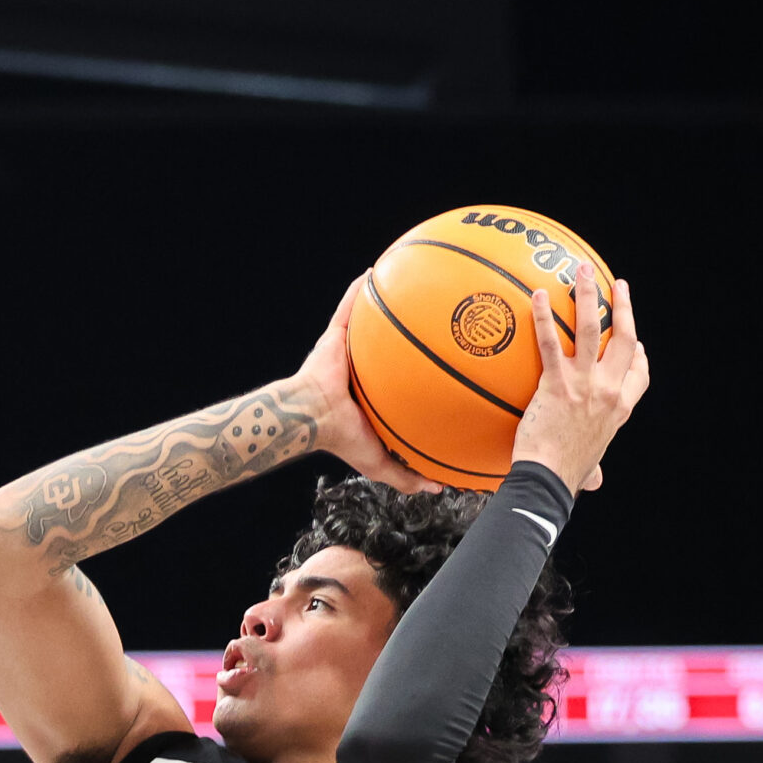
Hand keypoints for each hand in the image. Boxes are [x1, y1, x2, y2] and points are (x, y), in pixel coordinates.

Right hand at [292, 275, 441, 493]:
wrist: (312, 417)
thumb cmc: (342, 437)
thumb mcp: (380, 463)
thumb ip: (408, 477)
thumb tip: (440, 489)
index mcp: (377, 394)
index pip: (403, 380)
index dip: (421, 371)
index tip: (449, 363)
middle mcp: (365, 368)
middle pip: (391, 346)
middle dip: (410, 332)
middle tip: (440, 317)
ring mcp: (349, 352)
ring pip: (370, 323)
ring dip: (383, 304)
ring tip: (410, 282)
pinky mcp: (334, 338)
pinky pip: (346, 309)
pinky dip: (356, 291)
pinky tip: (371, 273)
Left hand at [511, 263, 647, 494]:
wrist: (549, 480)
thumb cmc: (565, 476)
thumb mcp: (590, 467)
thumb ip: (593, 467)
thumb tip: (595, 480)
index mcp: (620, 408)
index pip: (639, 373)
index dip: (638, 353)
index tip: (635, 342)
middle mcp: (608, 391)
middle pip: (624, 339)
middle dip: (624, 307)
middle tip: (619, 285)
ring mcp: (584, 384)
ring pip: (590, 329)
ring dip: (588, 296)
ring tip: (582, 271)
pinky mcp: (555, 383)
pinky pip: (548, 342)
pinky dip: (542, 317)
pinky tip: (537, 296)